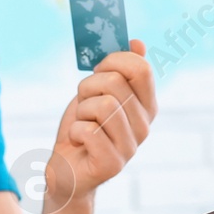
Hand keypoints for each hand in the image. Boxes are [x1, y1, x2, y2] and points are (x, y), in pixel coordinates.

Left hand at [48, 40, 157, 202]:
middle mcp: (145, 126)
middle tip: (84, 103)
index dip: (114, 60)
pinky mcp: (112, 164)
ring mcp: (131, 147)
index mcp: (147, 105)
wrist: (67, 171)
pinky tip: (77, 143)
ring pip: (103, 105)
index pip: (141, 69)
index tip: (99, 69)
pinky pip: (88, 130)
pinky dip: (74, 132)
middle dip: (89, 86)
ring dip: (81, 111)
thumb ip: (119, 69)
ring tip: (82, 124)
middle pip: (116, 83)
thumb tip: (138, 43)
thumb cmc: (83, 128)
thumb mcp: (98, 93)